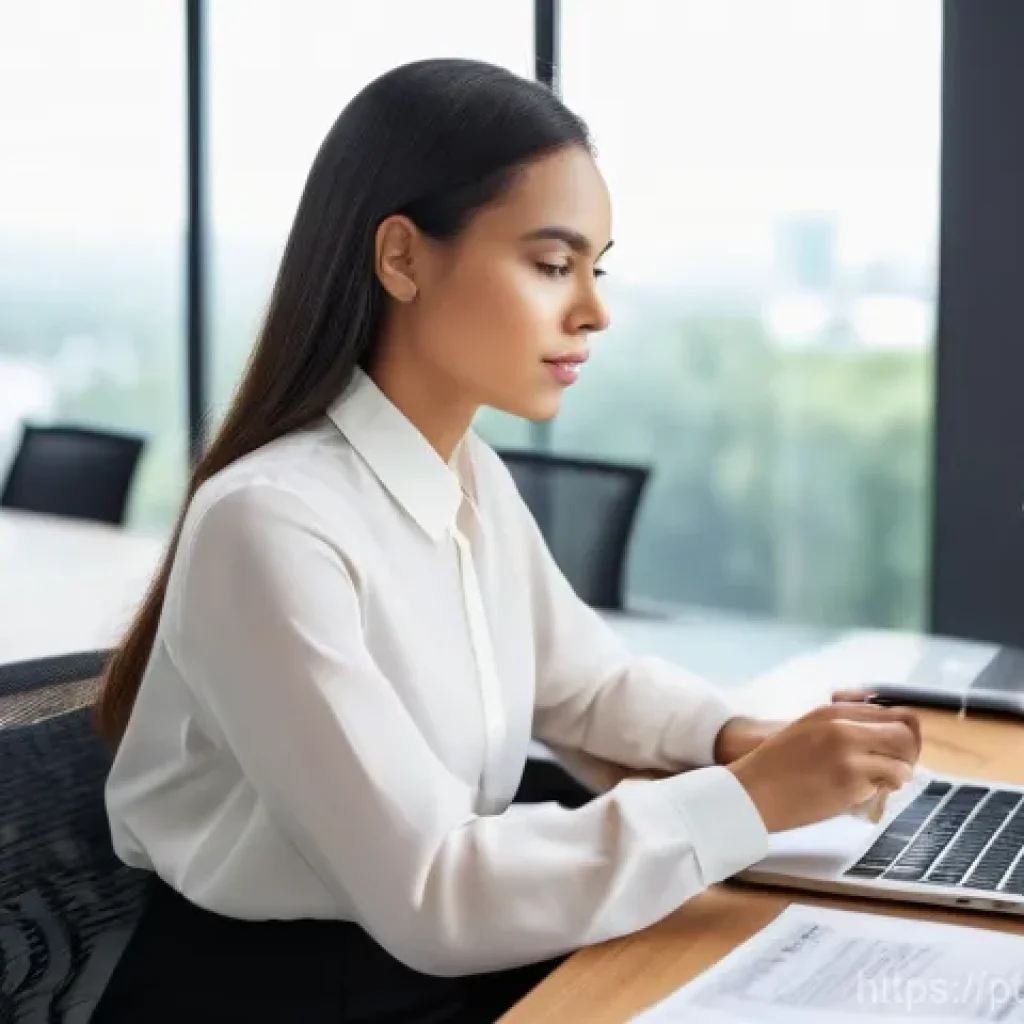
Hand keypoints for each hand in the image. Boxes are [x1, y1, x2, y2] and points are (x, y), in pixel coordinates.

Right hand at [727, 701, 922, 832]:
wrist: (751, 792)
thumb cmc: (774, 768)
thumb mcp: (805, 732)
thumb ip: (839, 729)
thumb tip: (879, 740)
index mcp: (831, 712)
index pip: (890, 713)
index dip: (899, 735)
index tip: (891, 751)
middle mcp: (843, 726)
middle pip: (905, 733)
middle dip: (907, 755)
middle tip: (893, 771)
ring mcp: (848, 752)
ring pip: (903, 761)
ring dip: (896, 776)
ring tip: (878, 785)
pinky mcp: (851, 779)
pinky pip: (888, 783)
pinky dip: (883, 792)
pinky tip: (863, 795)